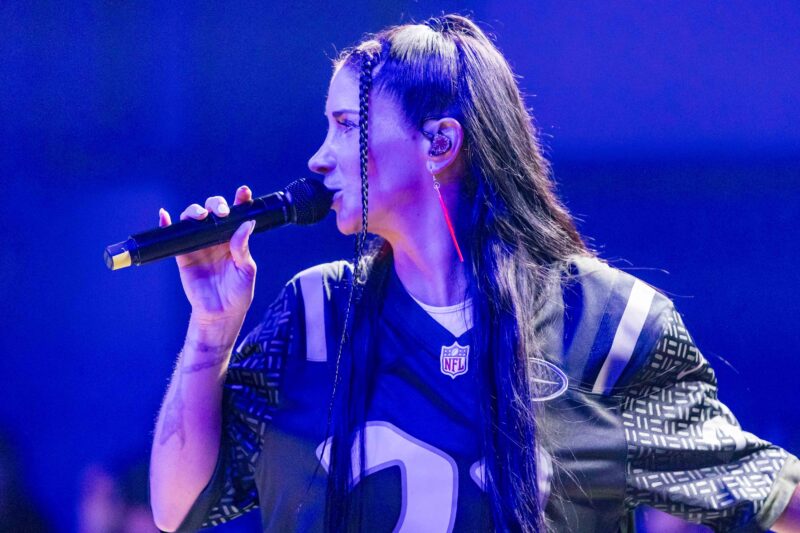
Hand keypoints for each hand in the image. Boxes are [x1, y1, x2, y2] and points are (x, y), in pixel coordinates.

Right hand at [159, 185, 256, 322]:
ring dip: (194, 211)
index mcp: (235, 238)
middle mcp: (216, 236)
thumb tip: (246, 224)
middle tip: (219, 213)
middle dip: (215, 204)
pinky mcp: (183, 254)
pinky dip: (166, 223)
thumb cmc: (238, 292)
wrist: (220, 313)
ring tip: (200, 216)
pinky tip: (164, 215)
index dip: (240, 200)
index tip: (243, 192)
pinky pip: (173, 236)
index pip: (238, 214)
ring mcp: (199, 244)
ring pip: (193, 219)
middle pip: (212, 211)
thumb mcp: (246, 270)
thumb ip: (242, 248)